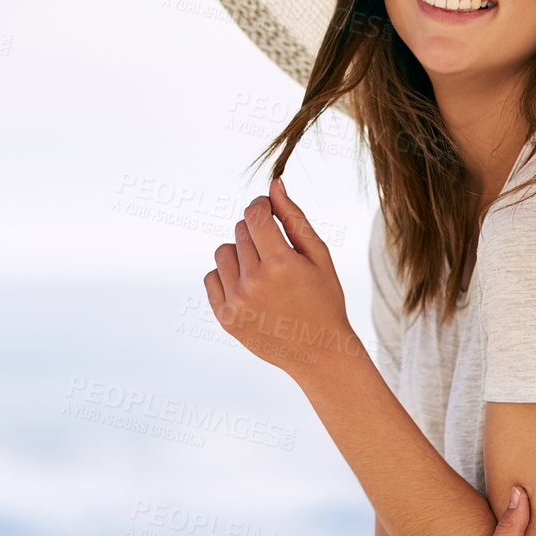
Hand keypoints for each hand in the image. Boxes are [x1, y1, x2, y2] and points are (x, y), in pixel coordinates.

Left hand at [204, 176, 363, 378]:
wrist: (319, 351)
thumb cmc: (324, 298)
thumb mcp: (318, 255)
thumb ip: (294, 217)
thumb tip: (273, 184)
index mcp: (281, 263)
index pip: (254, 214)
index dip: (261, 206)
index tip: (269, 211)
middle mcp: (254, 282)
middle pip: (240, 231)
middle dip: (257, 233)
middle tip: (277, 254)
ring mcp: (236, 302)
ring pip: (223, 252)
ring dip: (240, 254)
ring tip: (263, 272)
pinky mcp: (225, 317)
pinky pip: (212, 277)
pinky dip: (227, 276)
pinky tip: (249, 288)